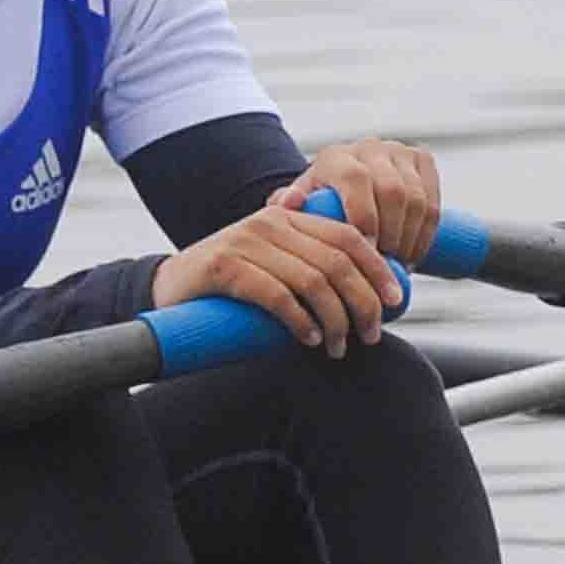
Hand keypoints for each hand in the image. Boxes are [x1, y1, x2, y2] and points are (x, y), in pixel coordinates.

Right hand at [153, 199, 406, 357]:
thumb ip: (308, 266)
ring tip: (339, 346)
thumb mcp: (273, 264)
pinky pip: (276, 295)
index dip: (377, 267)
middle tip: (371, 333)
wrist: (168, 288)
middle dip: (362, 301)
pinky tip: (310, 339)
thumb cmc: (230, 285)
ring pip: (312, 281)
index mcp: (288, 217)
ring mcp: (246, 243)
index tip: (395, 300)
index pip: (346, 235)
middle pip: (336, 261)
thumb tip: (365, 295)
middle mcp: (270, 223)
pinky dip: (300, 321)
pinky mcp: (224, 268)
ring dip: (335, 320)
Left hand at [287, 137, 440, 266]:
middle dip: (392, 234)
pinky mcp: (422, 160)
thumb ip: (286, 206)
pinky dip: (426, 233)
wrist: (346, 189)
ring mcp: (399, 152)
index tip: (366, 253)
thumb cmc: (318, 207)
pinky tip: (413, 255)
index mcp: (336, 157)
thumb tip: (288, 203)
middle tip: (384, 267)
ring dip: (411, 238)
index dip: (365, 218)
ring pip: (416, 198)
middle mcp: (369, 148)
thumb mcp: (298, 208)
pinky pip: (433, 201)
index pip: (357, 180)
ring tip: (398, 267)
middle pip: (392, 190)